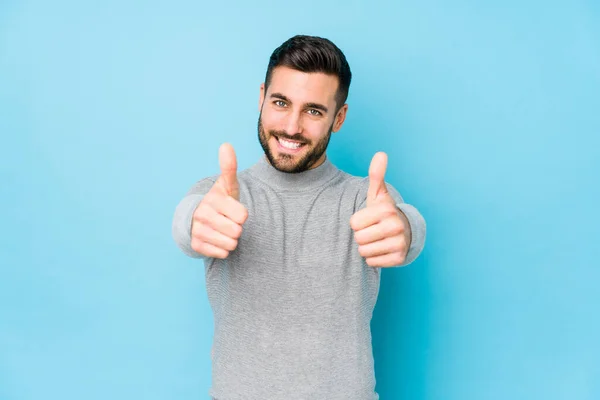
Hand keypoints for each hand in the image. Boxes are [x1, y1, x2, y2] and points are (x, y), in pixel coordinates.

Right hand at [191, 143, 247, 257]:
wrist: (199, 218)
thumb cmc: (221, 201)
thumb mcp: (227, 185)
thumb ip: (229, 167)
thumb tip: (226, 145)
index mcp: (213, 199)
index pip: (243, 216)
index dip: (242, 215)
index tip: (233, 210)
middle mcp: (203, 214)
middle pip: (237, 231)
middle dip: (237, 228)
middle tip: (229, 221)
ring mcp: (198, 230)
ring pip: (231, 244)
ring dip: (231, 240)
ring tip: (223, 230)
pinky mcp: (196, 245)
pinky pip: (222, 253)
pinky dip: (223, 249)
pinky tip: (217, 239)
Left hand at [350, 152, 410, 266]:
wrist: (404, 231)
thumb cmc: (383, 212)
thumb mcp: (378, 194)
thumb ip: (376, 175)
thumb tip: (380, 154)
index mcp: (386, 210)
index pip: (353, 223)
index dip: (357, 222)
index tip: (368, 219)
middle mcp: (395, 227)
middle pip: (358, 238)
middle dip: (362, 235)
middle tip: (373, 230)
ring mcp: (399, 244)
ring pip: (363, 252)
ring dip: (367, 247)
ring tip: (377, 239)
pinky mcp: (399, 259)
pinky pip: (372, 262)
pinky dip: (374, 258)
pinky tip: (382, 248)